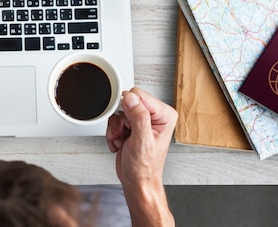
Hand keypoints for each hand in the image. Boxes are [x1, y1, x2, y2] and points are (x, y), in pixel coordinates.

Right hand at [106, 87, 176, 226]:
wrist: (136, 181)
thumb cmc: (144, 167)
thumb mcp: (142, 141)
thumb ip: (138, 116)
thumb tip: (130, 97)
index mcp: (164, 115)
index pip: (139, 95)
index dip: (128, 109)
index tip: (128, 124)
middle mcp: (155, 115)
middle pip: (127, 102)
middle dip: (121, 120)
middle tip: (125, 135)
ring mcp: (142, 120)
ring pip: (118, 111)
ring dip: (115, 128)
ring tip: (123, 141)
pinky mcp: (131, 125)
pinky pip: (114, 119)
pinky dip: (113, 132)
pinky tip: (120, 142)